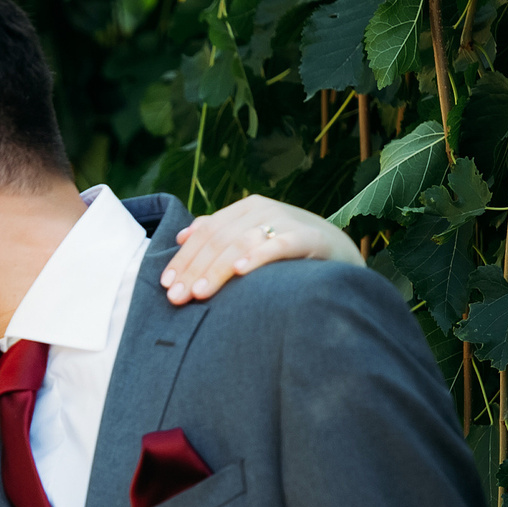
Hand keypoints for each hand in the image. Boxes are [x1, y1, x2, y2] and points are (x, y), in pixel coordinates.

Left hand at [159, 194, 364, 303]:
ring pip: (241, 243)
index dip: (183, 258)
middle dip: (194, 269)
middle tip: (177, 298)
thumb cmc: (289, 252)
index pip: (205, 232)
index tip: (166, 285)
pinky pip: (279, 245)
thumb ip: (221, 234)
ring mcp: (286, 220)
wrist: (341, 253)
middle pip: (218, 239)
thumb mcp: (254, 238)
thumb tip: (183, 235)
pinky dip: (258, 256)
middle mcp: (263, 209)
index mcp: (245, 209)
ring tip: (199, 293)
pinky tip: (241, 271)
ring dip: (217, 269)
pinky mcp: (309, 237)